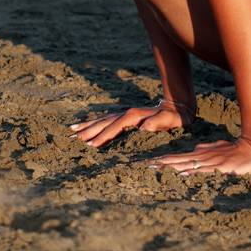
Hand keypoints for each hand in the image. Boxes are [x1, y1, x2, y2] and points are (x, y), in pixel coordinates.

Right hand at [68, 99, 191, 148]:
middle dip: (88, 130)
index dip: (103, 136)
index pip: (115, 127)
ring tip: (72, 131)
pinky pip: (107, 121)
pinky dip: (95, 123)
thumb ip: (158, 122)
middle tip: (72, 138)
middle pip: (104, 122)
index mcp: (134, 117)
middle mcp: (127, 114)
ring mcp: (126, 115)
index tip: (91, 144)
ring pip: (102, 120)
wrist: (178, 106)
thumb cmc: (175, 117)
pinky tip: (87, 127)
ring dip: (88, 126)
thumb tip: (145, 126)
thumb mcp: (170, 120)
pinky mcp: (126, 117)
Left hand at [148, 138, 250, 175]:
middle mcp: (203, 158)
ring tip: (156, 168)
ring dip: (172, 167)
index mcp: (202, 155)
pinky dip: (192, 171)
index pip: (178, 158)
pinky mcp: (221, 167)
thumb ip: (207, 149)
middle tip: (144, 165)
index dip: (163, 160)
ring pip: (187, 164)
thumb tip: (195, 151)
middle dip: (161, 163)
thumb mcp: (220, 149)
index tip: (148, 163)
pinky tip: (182, 172)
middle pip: (178, 161)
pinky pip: (204, 170)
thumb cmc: (239, 150)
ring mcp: (211, 162)